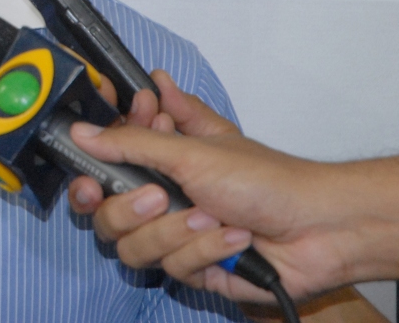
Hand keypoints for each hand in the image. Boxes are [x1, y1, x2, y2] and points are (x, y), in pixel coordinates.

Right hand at [67, 70, 348, 301]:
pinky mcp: (191, 269)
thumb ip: (133, 140)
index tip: (94, 161)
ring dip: (176, 231)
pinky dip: (206, 250)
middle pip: (102, 212)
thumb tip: (82, 130)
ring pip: (132, 246)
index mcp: (156, 159)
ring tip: (212, 217)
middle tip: (159, 197)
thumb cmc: (264, 178)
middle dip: (131, 207)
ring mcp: (172, 235)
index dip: (90, 166)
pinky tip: (234, 239)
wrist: (316, 227)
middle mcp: (158, 198)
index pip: (99, 163)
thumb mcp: (193, 149)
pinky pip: (171, 267)